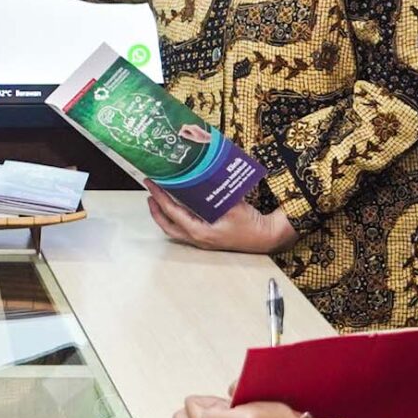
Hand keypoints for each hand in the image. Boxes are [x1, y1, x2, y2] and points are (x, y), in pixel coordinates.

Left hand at [147, 185, 296, 253]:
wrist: (267, 237)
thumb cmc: (251, 224)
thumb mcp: (232, 204)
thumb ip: (214, 192)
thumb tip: (201, 176)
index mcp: (200, 231)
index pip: (172, 212)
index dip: (160, 197)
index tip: (151, 184)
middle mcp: (198, 239)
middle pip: (167, 225)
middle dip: (155, 209)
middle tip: (150, 193)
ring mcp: (202, 241)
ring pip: (175, 229)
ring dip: (164, 214)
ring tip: (159, 199)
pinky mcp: (208, 238)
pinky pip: (185, 228)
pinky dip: (177, 217)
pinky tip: (179, 207)